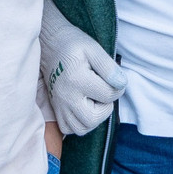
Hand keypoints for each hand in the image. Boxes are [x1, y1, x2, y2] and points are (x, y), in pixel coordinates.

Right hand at [39, 0, 126, 135]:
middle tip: (104, 92)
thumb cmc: (74, 44)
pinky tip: (84, 108)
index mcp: (77, 78)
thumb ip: (109, 67)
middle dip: (105, 108)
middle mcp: (66, 95)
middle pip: (93, 118)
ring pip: (81, 128)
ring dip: (94, 118)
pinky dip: (80, 123)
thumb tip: (121, 84)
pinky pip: (69, 128)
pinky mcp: (55, 109)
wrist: (50, 45)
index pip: (108, 95)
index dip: (118, 87)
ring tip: (95, 101)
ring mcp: (59, 104)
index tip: (115, 78)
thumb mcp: (93, 48)